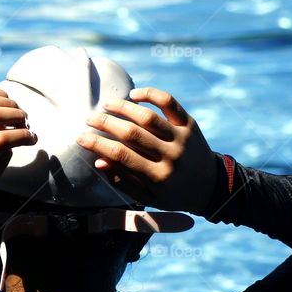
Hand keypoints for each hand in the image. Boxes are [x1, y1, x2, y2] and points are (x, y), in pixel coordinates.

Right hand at [76, 87, 216, 213]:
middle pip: (131, 133)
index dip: (97, 145)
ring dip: (123, 107)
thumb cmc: (173, 193)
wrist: (210, 186)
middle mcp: (170, 156)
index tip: (81, 137)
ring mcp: (181, 138)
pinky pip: (170, 103)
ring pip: (148, 116)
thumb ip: (123, 181)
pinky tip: (134, 95)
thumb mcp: (148, 197)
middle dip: (105, 124)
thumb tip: (99, 162)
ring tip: (107, 106)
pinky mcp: (189, 124)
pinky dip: (151, 94)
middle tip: (89, 119)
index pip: (121, 156)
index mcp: (157, 177)